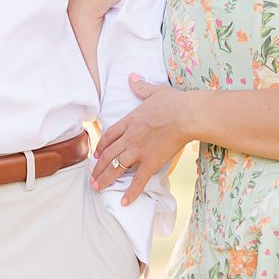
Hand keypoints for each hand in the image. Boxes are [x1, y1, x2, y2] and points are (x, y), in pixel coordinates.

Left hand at [91, 74, 197, 204]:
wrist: (187, 115)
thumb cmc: (174, 102)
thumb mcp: (154, 90)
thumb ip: (140, 86)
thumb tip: (131, 76)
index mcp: (130, 120)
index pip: (109, 135)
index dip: (101, 146)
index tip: (96, 155)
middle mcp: (130, 137)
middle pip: (108, 154)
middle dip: (98, 167)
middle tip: (91, 178)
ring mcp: (139, 150)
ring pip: (116, 167)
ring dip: (105, 179)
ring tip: (97, 188)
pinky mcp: (151, 162)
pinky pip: (138, 180)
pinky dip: (130, 192)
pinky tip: (124, 202)